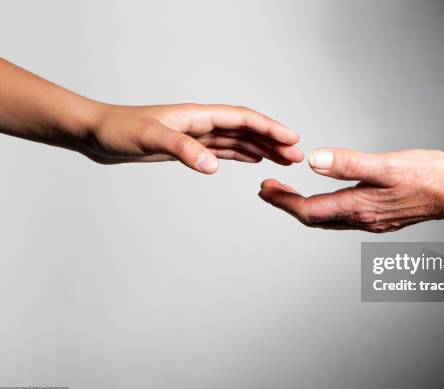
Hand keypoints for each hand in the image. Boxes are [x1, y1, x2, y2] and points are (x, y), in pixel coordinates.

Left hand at [81, 103, 302, 172]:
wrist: (95, 134)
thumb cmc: (117, 130)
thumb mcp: (149, 138)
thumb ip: (183, 150)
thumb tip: (213, 166)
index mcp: (197, 115)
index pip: (243, 118)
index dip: (270, 128)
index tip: (292, 140)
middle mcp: (201, 123)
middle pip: (247, 129)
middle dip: (274, 141)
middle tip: (297, 157)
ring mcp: (196, 135)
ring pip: (238, 139)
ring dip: (262, 148)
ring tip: (284, 161)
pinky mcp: (188, 147)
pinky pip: (223, 149)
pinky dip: (242, 154)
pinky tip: (254, 160)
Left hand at [258, 149, 443, 231]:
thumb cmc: (430, 177)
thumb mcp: (386, 164)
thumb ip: (348, 164)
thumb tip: (315, 161)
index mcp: (359, 207)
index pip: (308, 210)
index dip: (283, 201)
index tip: (265, 189)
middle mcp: (362, 219)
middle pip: (314, 218)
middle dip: (288, 205)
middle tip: (269, 191)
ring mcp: (373, 221)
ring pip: (328, 220)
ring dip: (305, 208)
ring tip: (290, 194)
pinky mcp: (382, 217)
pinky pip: (344, 218)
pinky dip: (326, 208)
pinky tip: (328, 198)